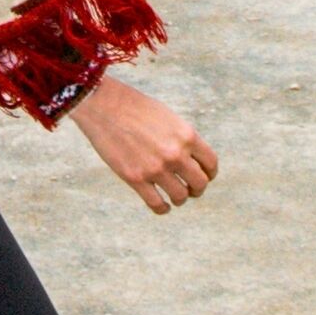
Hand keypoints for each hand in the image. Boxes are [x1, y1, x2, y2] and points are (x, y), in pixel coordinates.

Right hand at [70, 71, 216, 215]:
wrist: (104, 105)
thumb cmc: (135, 108)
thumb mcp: (168, 118)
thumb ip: (182, 139)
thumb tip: (191, 160)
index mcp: (187, 135)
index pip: (210, 163)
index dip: (209, 173)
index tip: (204, 176)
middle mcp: (175, 154)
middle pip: (199, 183)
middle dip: (197, 189)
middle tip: (191, 190)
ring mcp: (156, 168)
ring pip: (180, 196)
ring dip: (180, 198)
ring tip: (175, 196)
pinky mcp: (135, 179)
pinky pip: (157, 204)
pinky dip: (163, 209)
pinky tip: (163, 206)